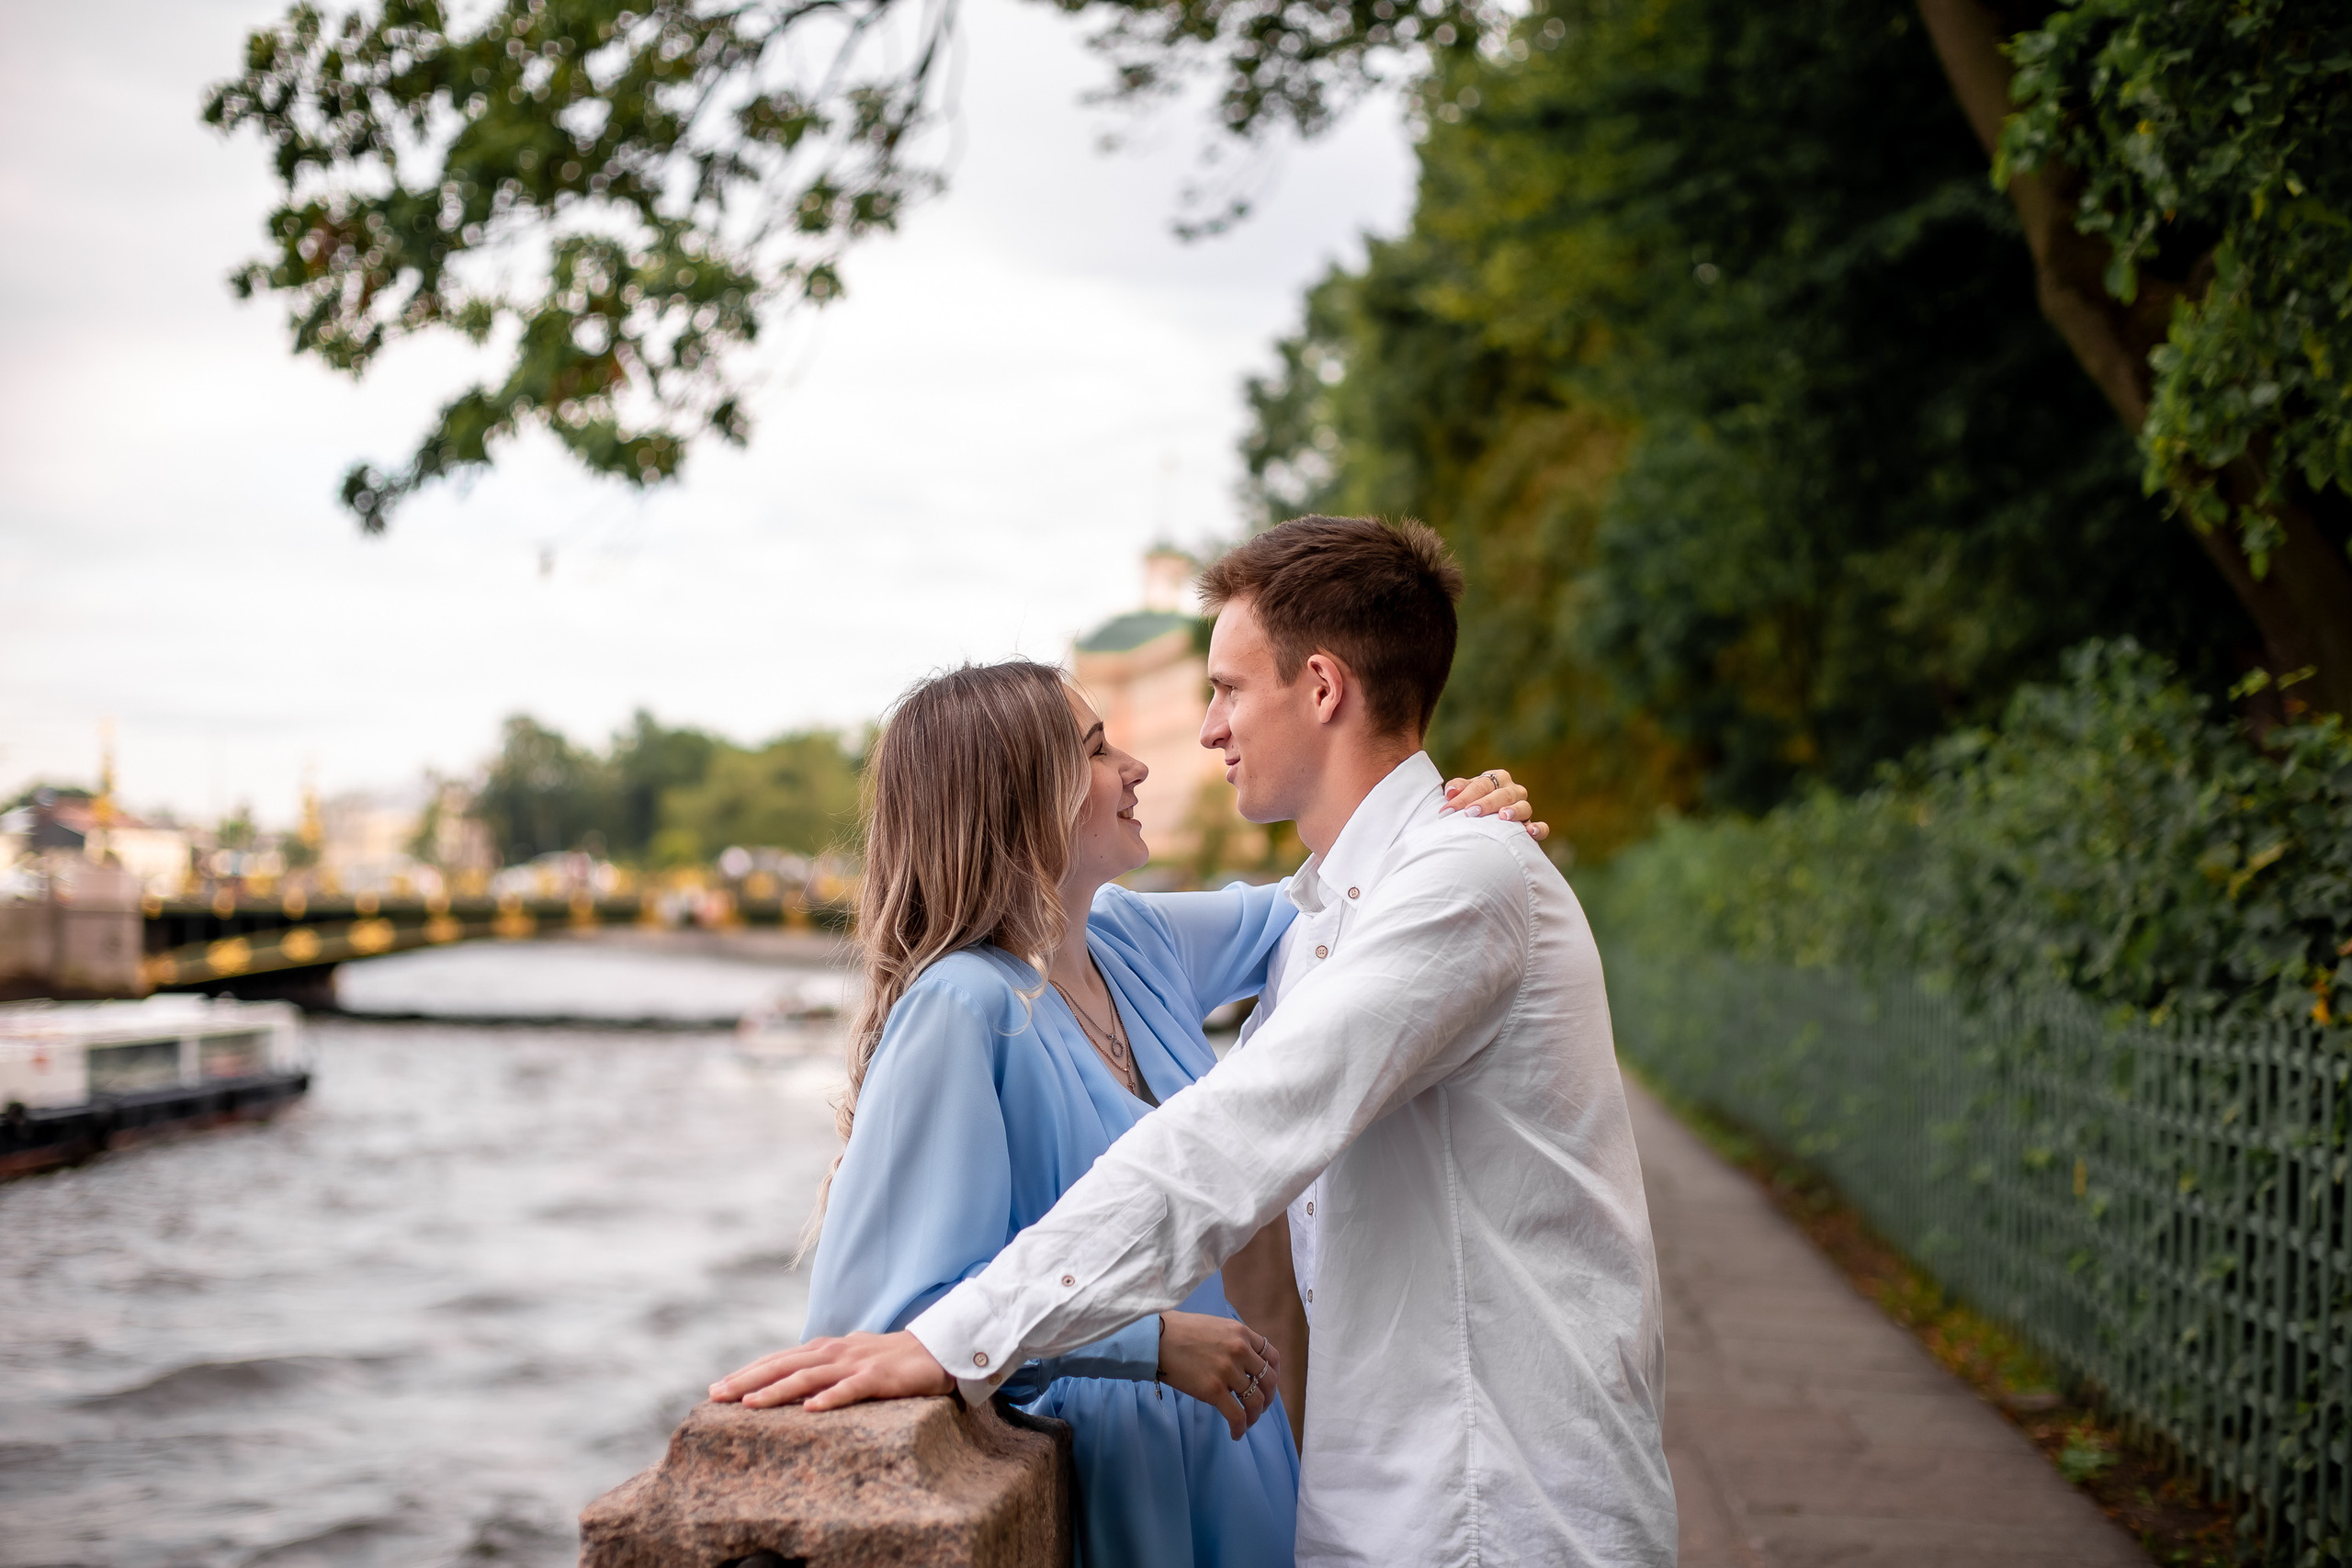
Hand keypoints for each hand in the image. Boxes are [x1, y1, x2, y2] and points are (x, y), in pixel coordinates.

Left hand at [708, 1330, 954, 1411]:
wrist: (936, 1349)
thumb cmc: (889, 1359)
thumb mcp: (848, 1360)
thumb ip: (819, 1369)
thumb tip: (786, 1387)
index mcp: (823, 1349)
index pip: (776, 1360)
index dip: (745, 1373)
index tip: (715, 1390)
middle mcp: (833, 1352)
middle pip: (782, 1365)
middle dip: (747, 1380)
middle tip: (716, 1396)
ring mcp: (854, 1363)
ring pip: (809, 1377)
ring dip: (778, 1390)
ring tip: (750, 1404)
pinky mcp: (878, 1377)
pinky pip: (850, 1389)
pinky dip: (830, 1398)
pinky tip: (812, 1409)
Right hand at [1156, 1311, 1279, 1440]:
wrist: (1155, 1338)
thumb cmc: (1179, 1331)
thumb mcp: (1215, 1326)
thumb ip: (1233, 1341)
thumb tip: (1242, 1362)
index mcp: (1241, 1333)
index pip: (1271, 1356)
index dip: (1274, 1374)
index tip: (1267, 1385)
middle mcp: (1240, 1350)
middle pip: (1268, 1380)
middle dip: (1267, 1397)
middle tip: (1259, 1407)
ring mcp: (1228, 1371)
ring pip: (1256, 1401)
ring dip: (1254, 1415)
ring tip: (1247, 1422)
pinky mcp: (1214, 1390)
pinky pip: (1237, 1415)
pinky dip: (1240, 1427)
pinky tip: (1235, 1433)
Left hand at [1442, 767, 1550, 842]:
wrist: (1487, 825)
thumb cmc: (1473, 804)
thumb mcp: (1465, 794)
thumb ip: (1458, 789)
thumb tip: (1449, 792)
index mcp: (1496, 779)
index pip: (1482, 784)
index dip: (1464, 796)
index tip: (1448, 810)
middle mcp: (1513, 791)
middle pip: (1503, 794)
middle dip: (1486, 803)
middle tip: (1470, 813)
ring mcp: (1524, 808)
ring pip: (1524, 807)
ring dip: (1514, 811)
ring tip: (1503, 816)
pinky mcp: (1532, 827)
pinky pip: (1541, 827)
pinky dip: (1538, 829)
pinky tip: (1529, 832)